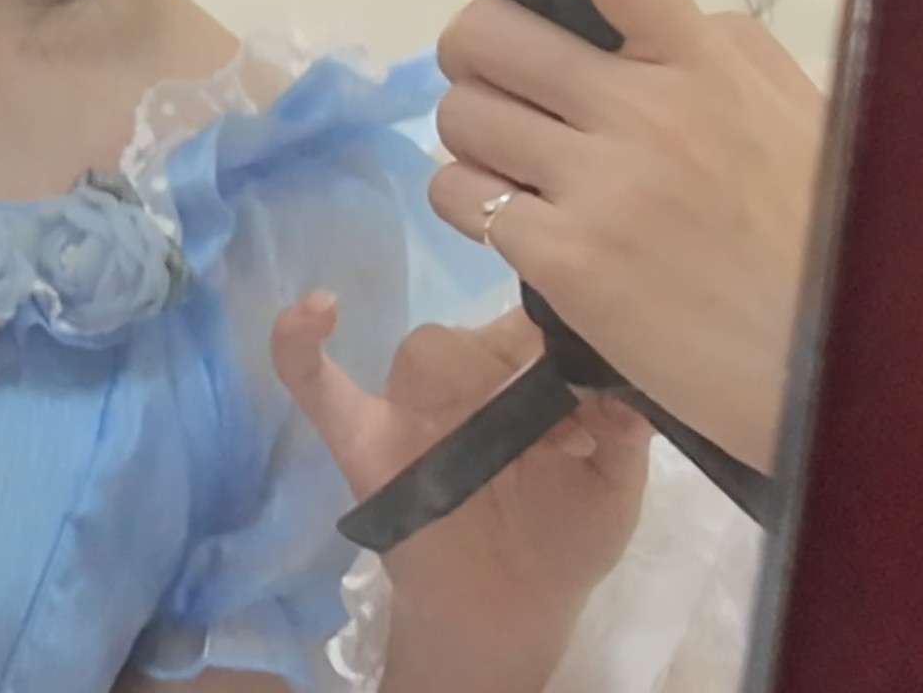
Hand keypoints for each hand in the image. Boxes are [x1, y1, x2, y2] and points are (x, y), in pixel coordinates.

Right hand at [274, 299, 648, 681]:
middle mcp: (461, 381)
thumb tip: (622, 379)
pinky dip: (297, 342)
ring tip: (526, 454)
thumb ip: (624, 429)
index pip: (529, 322)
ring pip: (424, 351)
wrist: (510, 613)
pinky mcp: (360, 438)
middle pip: (479, 331)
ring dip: (467, 386)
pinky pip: (313, 380)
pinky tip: (315, 309)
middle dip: (522, 374)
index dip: (560, 344)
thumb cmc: (563, 543)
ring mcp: (406, 406)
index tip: (595, 390)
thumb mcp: (615, 485)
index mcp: (517, 378)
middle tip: (565, 439)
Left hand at [420, 0, 826, 467]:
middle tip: (504, 91)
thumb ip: (728, 56)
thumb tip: (674, 12)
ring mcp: (600, 186)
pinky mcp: (564, 260)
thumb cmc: (825, 245)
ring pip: (459, 116)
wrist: (835, 373)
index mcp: (706, 66)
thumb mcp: (802, 120)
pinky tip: (516, 224)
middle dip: (473, 58)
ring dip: (471, 136)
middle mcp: (647, 112)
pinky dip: (469, 202)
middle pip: (486, 34)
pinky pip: (460, 196)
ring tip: (521, 168)